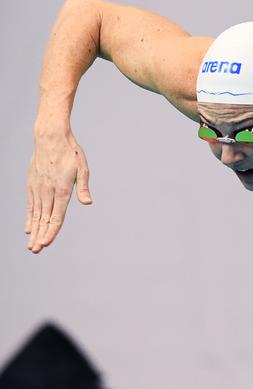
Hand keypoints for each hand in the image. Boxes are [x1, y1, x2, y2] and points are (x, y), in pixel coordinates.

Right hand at [26, 129, 92, 252]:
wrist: (50, 137)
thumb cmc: (70, 152)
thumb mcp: (83, 168)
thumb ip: (84, 187)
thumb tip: (88, 203)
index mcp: (62, 189)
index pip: (57, 215)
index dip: (52, 231)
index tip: (47, 243)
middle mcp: (48, 191)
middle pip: (44, 218)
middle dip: (41, 236)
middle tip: (36, 251)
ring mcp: (38, 188)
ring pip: (36, 214)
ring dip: (34, 231)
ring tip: (32, 246)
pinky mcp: (32, 184)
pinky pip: (31, 205)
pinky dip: (30, 218)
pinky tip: (29, 229)